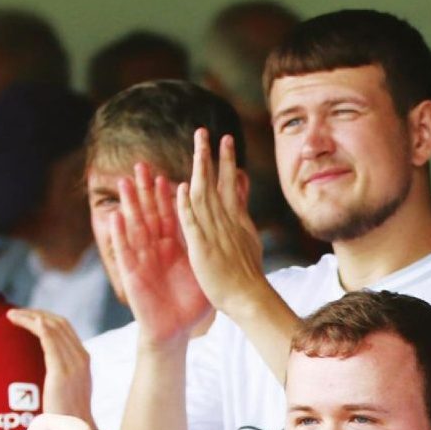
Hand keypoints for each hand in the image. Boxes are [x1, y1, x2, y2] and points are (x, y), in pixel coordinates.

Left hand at [7, 309, 92, 424]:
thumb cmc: (67, 414)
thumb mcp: (68, 387)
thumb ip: (61, 370)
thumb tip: (48, 362)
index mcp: (84, 358)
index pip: (65, 327)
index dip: (45, 317)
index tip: (27, 316)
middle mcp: (81, 357)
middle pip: (59, 322)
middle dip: (36, 313)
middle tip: (16, 313)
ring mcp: (73, 364)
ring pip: (52, 326)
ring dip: (30, 316)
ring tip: (11, 315)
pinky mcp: (61, 372)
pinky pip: (48, 338)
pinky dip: (35, 325)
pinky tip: (21, 321)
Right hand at [110, 159, 211, 345]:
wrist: (175, 331)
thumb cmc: (190, 304)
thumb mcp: (204, 270)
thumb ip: (210, 248)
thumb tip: (230, 229)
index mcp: (174, 247)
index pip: (170, 215)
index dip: (167, 196)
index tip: (166, 173)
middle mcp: (156, 249)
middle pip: (150, 214)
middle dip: (145, 191)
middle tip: (140, 166)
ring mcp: (143, 259)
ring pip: (134, 227)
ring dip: (129, 205)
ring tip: (124, 183)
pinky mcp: (132, 274)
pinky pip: (125, 252)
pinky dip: (119, 234)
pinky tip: (115, 217)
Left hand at [176, 129, 266, 321]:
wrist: (249, 297)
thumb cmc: (248, 273)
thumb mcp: (249, 237)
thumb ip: (243, 212)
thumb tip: (243, 189)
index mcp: (235, 220)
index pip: (229, 185)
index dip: (226, 162)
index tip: (225, 141)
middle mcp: (225, 222)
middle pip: (216, 183)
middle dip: (211, 156)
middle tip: (205, 132)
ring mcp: (213, 234)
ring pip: (203, 196)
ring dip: (198, 170)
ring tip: (195, 149)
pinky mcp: (201, 249)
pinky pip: (192, 224)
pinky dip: (186, 206)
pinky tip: (181, 189)